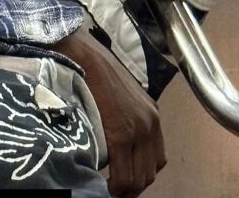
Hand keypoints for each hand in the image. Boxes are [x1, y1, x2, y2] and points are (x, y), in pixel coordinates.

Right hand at [54, 31, 165, 196]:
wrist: (82, 54)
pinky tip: (101, 183)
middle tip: (113, 186)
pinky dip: (115, 187)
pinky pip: (124, 176)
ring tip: (106, 186)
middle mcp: (150, 123)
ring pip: (140, 179)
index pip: (156, 159)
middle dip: (132, 185)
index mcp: (151, 114)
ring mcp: (138, 129)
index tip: (122, 179)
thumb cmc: (93, 69)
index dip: (140, 174)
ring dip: (124, 188)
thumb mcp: (119, 93)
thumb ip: (124, 115)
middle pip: (150, 172)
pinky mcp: (121, 133)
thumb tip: (114, 140)